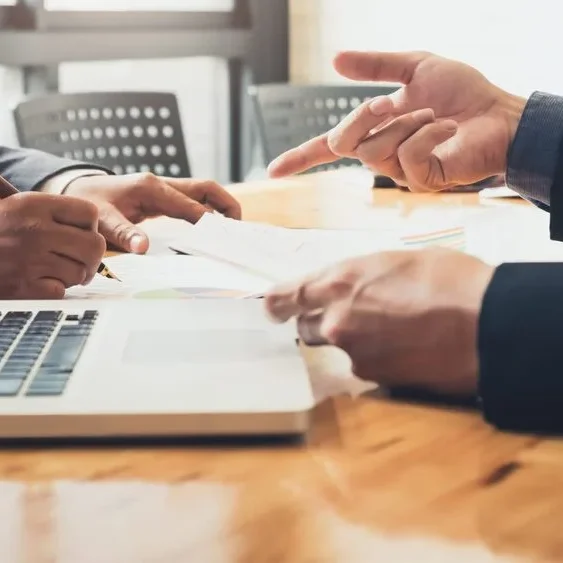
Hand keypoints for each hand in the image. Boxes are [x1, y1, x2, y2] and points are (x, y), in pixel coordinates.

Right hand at [0, 192, 104, 298]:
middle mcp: (35, 230)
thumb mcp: (16, 204)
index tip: (79, 233)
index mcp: (35, 205)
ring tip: (53, 269)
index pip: (90, 213)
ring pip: (81, 272)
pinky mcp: (23, 286)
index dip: (90, 226)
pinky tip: (40, 281)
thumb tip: (89, 216)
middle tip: (80, 260)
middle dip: (91, 256)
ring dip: (72, 275)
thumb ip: (51, 209)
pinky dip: (54, 289)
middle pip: (95, 246)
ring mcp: (29, 260)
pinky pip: (61, 291)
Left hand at [65, 172, 241, 252]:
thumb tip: (144, 248)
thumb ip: (124, 234)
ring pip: (204, 192)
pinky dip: (209, 210)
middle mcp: (162, 184)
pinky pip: (194, 199)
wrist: (79, 191)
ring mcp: (165, 187)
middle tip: (240, 229)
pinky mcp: (165, 195)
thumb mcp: (103, 221)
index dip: (210, 222)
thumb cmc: (92, 205)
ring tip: (233, 229)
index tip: (224, 238)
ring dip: (222, 207)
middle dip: (227, 206)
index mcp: (151, 189)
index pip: (191, 206)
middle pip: (206, 189)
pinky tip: (214, 226)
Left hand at [265, 248, 494, 394]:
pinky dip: (376, 358)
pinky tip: (404, 348)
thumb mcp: (397, 261)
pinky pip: (364, 365)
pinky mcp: (373, 377)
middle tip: (351, 316)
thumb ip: (362, 277)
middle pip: (306, 328)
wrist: (483, 324)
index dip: (276, 304)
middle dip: (320, 322)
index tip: (271, 309)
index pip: (287, 296)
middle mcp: (336, 319)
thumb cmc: (447, 279)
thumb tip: (352, 287)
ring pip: (338, 347)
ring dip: (352, 340)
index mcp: (340, 280)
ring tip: (391, 330)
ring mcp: (353, 351)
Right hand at [268, 51, 526, 190]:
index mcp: (374, 131)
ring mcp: (399, 172)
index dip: (299, 158)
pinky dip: (428, 131)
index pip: (328, 149)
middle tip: (387, 103)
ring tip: (433, 115)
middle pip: (341, 143)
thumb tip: (335, 61)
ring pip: (374, 150)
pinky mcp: (420, 181)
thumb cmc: (462, 93)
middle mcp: (381, 155)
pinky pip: (406, 156)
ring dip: (405, 121)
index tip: (273, 172)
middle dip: (361, 117)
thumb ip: (375, 66)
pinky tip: (446, 128)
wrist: (498, 112)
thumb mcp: (414, 67)